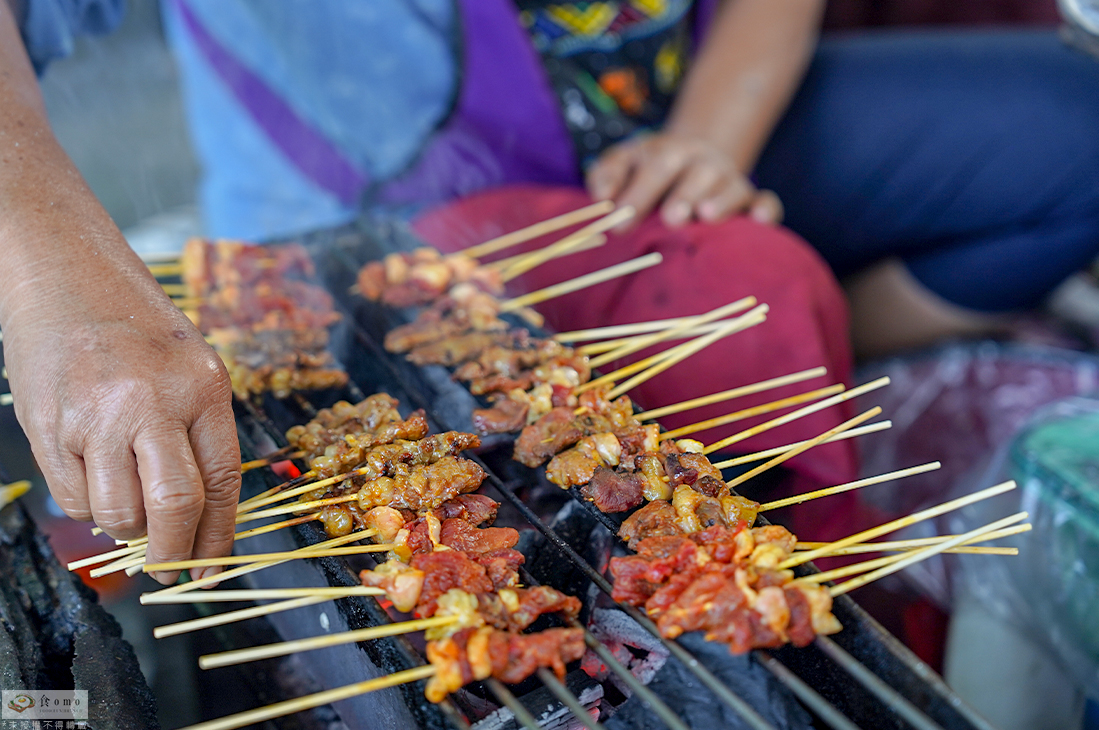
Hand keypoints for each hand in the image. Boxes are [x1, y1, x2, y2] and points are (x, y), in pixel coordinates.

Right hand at [3, 282, 240, 584]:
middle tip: (170, 569)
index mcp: (203, 387)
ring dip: (126, 528)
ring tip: (128, 500)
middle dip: (174, 552)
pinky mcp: (49, 426)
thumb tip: (200, 518)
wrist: (64, 273)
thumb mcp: (191, 367)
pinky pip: (75, 498)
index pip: (221, 481)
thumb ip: (198, 434)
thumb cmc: (137, 326)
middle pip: (174, 505)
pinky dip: (89, 506)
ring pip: (117, 513)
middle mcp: (152, 402)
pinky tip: (95, 476)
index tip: (214, 568)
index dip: (219, 536)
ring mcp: (96, 415)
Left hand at [586, 133, 782, 229]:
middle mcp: (702, 163)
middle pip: (696, 174)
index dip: (638, 192)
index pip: (654, 167)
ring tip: (707, 217)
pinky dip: (766, 210)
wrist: (693, 155)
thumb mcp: (624, 161)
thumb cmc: (649, 168)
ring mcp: (729, 181)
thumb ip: (607, 174)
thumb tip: (600, 198)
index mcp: (669, 152)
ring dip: (722, 201)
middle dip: (684, 195)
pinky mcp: (751, 199)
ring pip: (732, 187)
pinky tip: (760, 222)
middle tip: (672, 217)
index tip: (621, 220)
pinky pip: (766, 202)